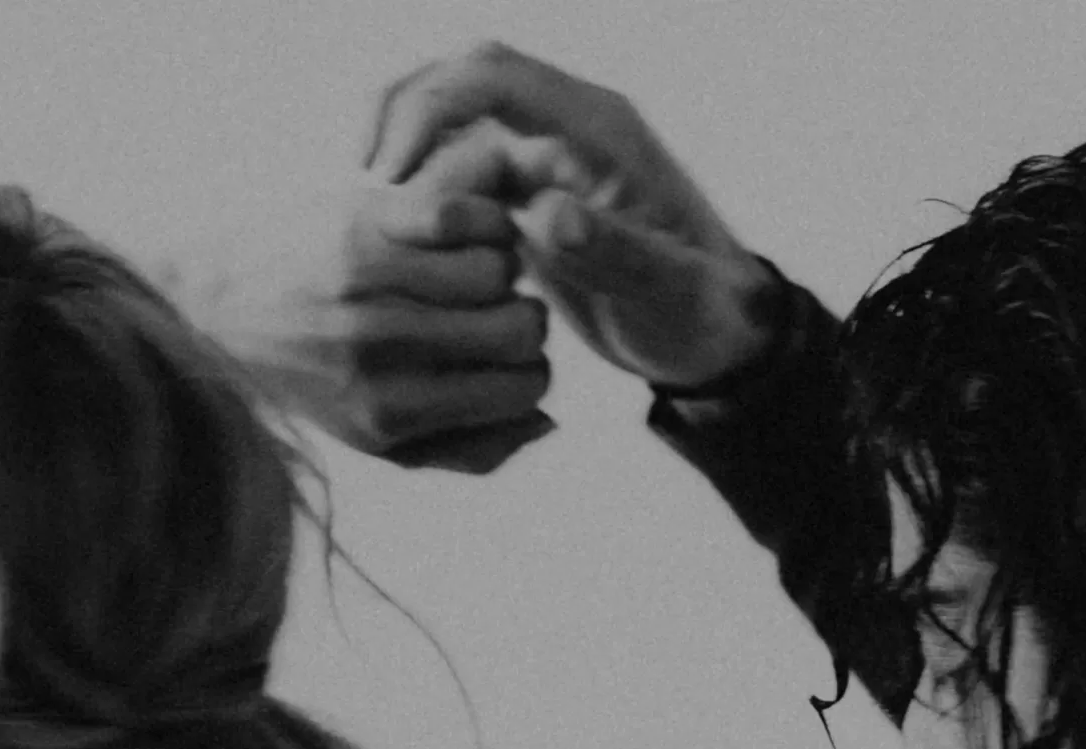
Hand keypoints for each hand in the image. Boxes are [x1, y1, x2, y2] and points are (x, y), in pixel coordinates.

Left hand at [168, 174, 552, 471]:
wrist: (211, 316)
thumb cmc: (312, 385)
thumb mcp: (388, 444)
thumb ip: (473, 448)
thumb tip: (548, 419)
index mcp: (396, 411)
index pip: (527, 387)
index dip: (532, 372)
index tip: (507, 361)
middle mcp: (385, 349)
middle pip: (523, 327)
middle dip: (525, 320)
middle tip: (496, 313)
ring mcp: (372, 281)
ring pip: (500, 267)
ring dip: (500, 265)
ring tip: (471, 271)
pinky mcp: (360, 220)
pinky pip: (460, 213)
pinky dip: (474, 216)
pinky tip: (455, 231)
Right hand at [365, 43, 785, 390]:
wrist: (720, 336)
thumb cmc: (704, 315)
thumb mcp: (666, 292)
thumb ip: (613, 250)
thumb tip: (547, 216)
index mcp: (598, 130)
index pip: (492, 75)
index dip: (427, 108)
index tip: (388, 177)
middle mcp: (566, 132)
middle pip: (459, 87)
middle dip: (401, 129)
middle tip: (366, 203)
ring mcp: (545, 164)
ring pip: (453, 133)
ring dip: (410, 170)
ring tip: (379, 233)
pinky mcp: (529, 202)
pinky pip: (461, 178)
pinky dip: (427, 204)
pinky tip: (404, 251)